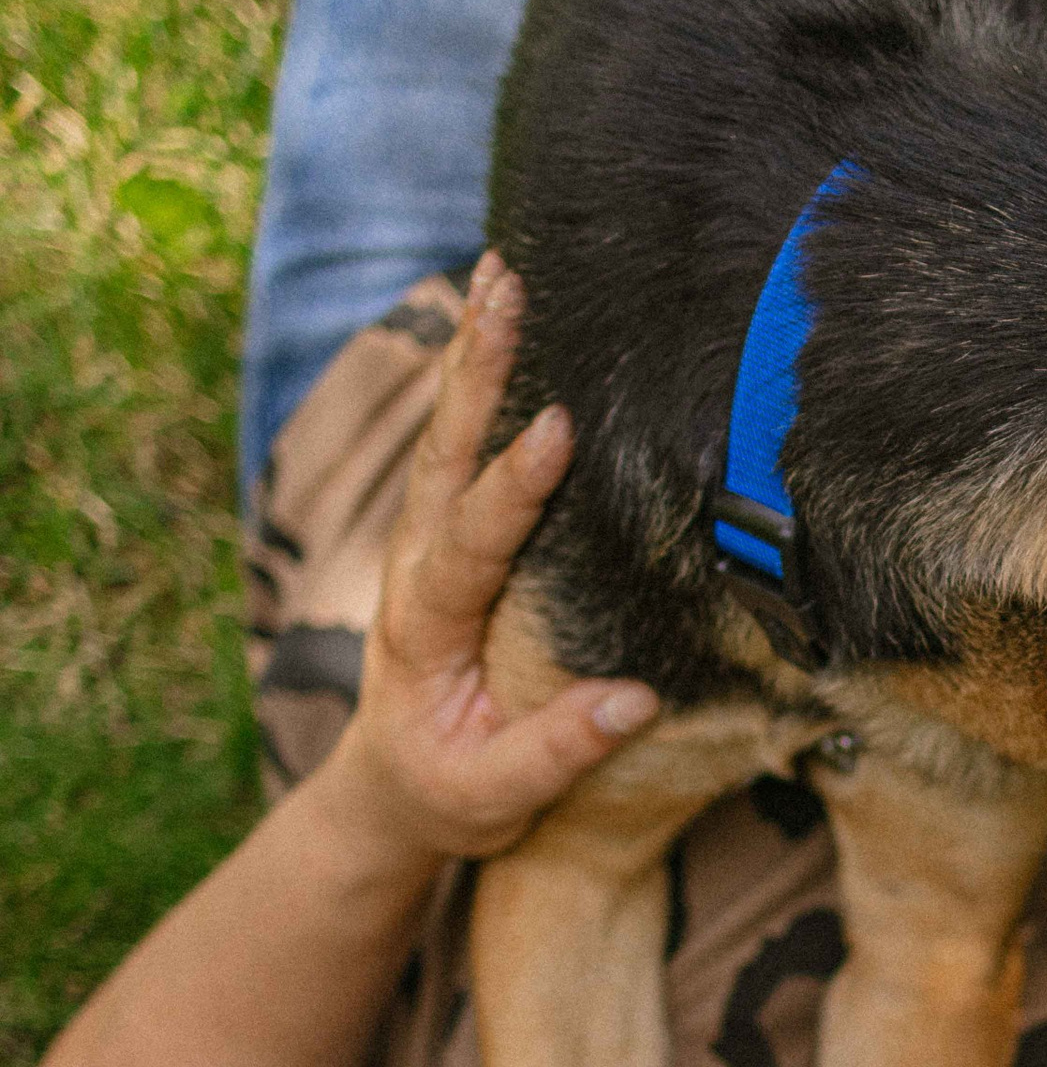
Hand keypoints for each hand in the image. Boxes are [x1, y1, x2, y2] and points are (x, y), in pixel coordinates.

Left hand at [332, 256, 657, 866]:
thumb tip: (637, 699)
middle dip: (475, 369)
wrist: (388, 786)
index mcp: (423, 625)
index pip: (470, 544)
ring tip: (504, 271)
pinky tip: (507, 322)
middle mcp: (415, 565)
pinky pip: (461, 444)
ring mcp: (425, 541)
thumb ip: (555, 750)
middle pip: (444, 454)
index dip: (512, 488)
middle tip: (506, 286)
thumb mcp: (491, 794)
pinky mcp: (446, 532)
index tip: (556, 428)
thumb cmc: (446, 790)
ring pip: (447, 434)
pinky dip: (479, 376)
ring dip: (474, 352)